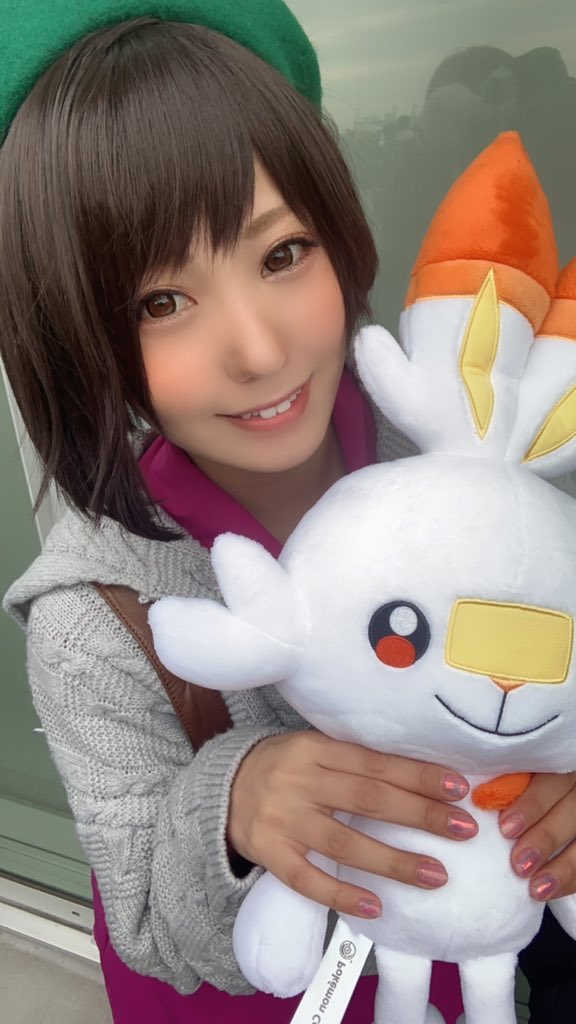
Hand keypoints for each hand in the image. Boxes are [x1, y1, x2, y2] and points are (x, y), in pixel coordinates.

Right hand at [228, 730, 476, 919]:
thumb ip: (356, 762)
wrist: (221, 789)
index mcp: (314, 749)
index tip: (459, 788)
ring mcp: (283, 820)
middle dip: (420, 815)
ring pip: (344, 843)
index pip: (375, 763)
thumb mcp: (314, 750)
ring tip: (436, 874)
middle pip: (368, 799)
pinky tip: (375, 907)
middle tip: (464, 829)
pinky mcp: (270, 854)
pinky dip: (341, 895)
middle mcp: (299, 781)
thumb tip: (422, 779)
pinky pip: (307, 880)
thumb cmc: (284, 767)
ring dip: (393, 861)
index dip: (417, 775)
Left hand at [500, 771, 575, 899]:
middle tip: (518, 863)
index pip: (553, 778)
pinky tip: (549, 892)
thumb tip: (475, 800)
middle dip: (545, 837)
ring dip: (563, 866)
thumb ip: (505, 780)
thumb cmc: (517, 785)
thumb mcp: (516, 773)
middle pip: (573, 807)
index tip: (506, 828)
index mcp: (558, 762)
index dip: (532, 803)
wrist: (547, 798)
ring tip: (535, 888)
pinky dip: (572, 879)